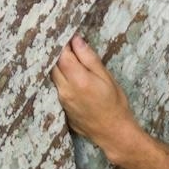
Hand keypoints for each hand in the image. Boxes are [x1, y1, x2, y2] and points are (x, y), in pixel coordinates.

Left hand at [51, 36, 141, 161]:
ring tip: (67, 60)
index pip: (62, 54)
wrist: (114, 133)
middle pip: (53, 65)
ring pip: (52, 77)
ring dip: (57, 66)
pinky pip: (55, 88)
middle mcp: (65, 89)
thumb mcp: (107, 78)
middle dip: (57, 54)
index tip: (66, 35)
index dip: (62, 43)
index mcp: (78, 80)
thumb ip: (89, 59)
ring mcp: (61, 100)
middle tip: (65, 45)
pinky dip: (59, 79)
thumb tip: (76, 40)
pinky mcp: (61, 108)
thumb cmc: (115, 104)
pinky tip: (67, 77)